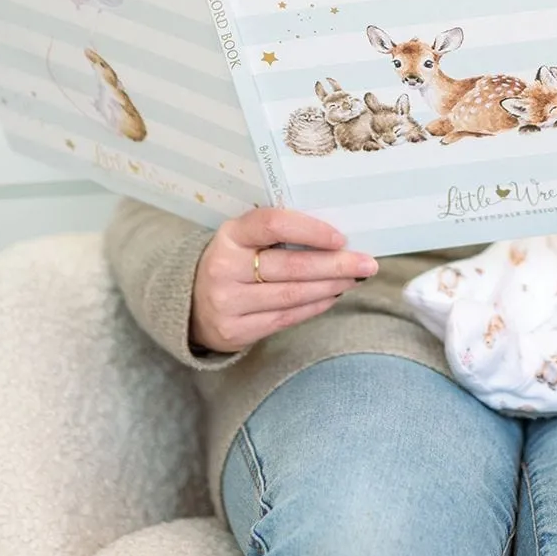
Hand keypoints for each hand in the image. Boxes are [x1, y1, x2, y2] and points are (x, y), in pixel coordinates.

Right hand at [190, 208, 377, 353]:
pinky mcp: (235, 331)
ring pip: (292, 295)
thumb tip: (337, 239)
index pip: (273, 224)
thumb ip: (278, 234)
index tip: (341, 238)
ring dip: (331, 287)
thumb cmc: (233, 261)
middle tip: (367, 264)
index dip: (311, 230)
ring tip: (354, 280)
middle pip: (291, 266)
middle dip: (336, 265)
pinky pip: (285, 318)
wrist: (189, 302)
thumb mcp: (244, 239)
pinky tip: (332, 297)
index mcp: (230, 234)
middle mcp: (224, 267)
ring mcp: (227, 302)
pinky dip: (314, 307)